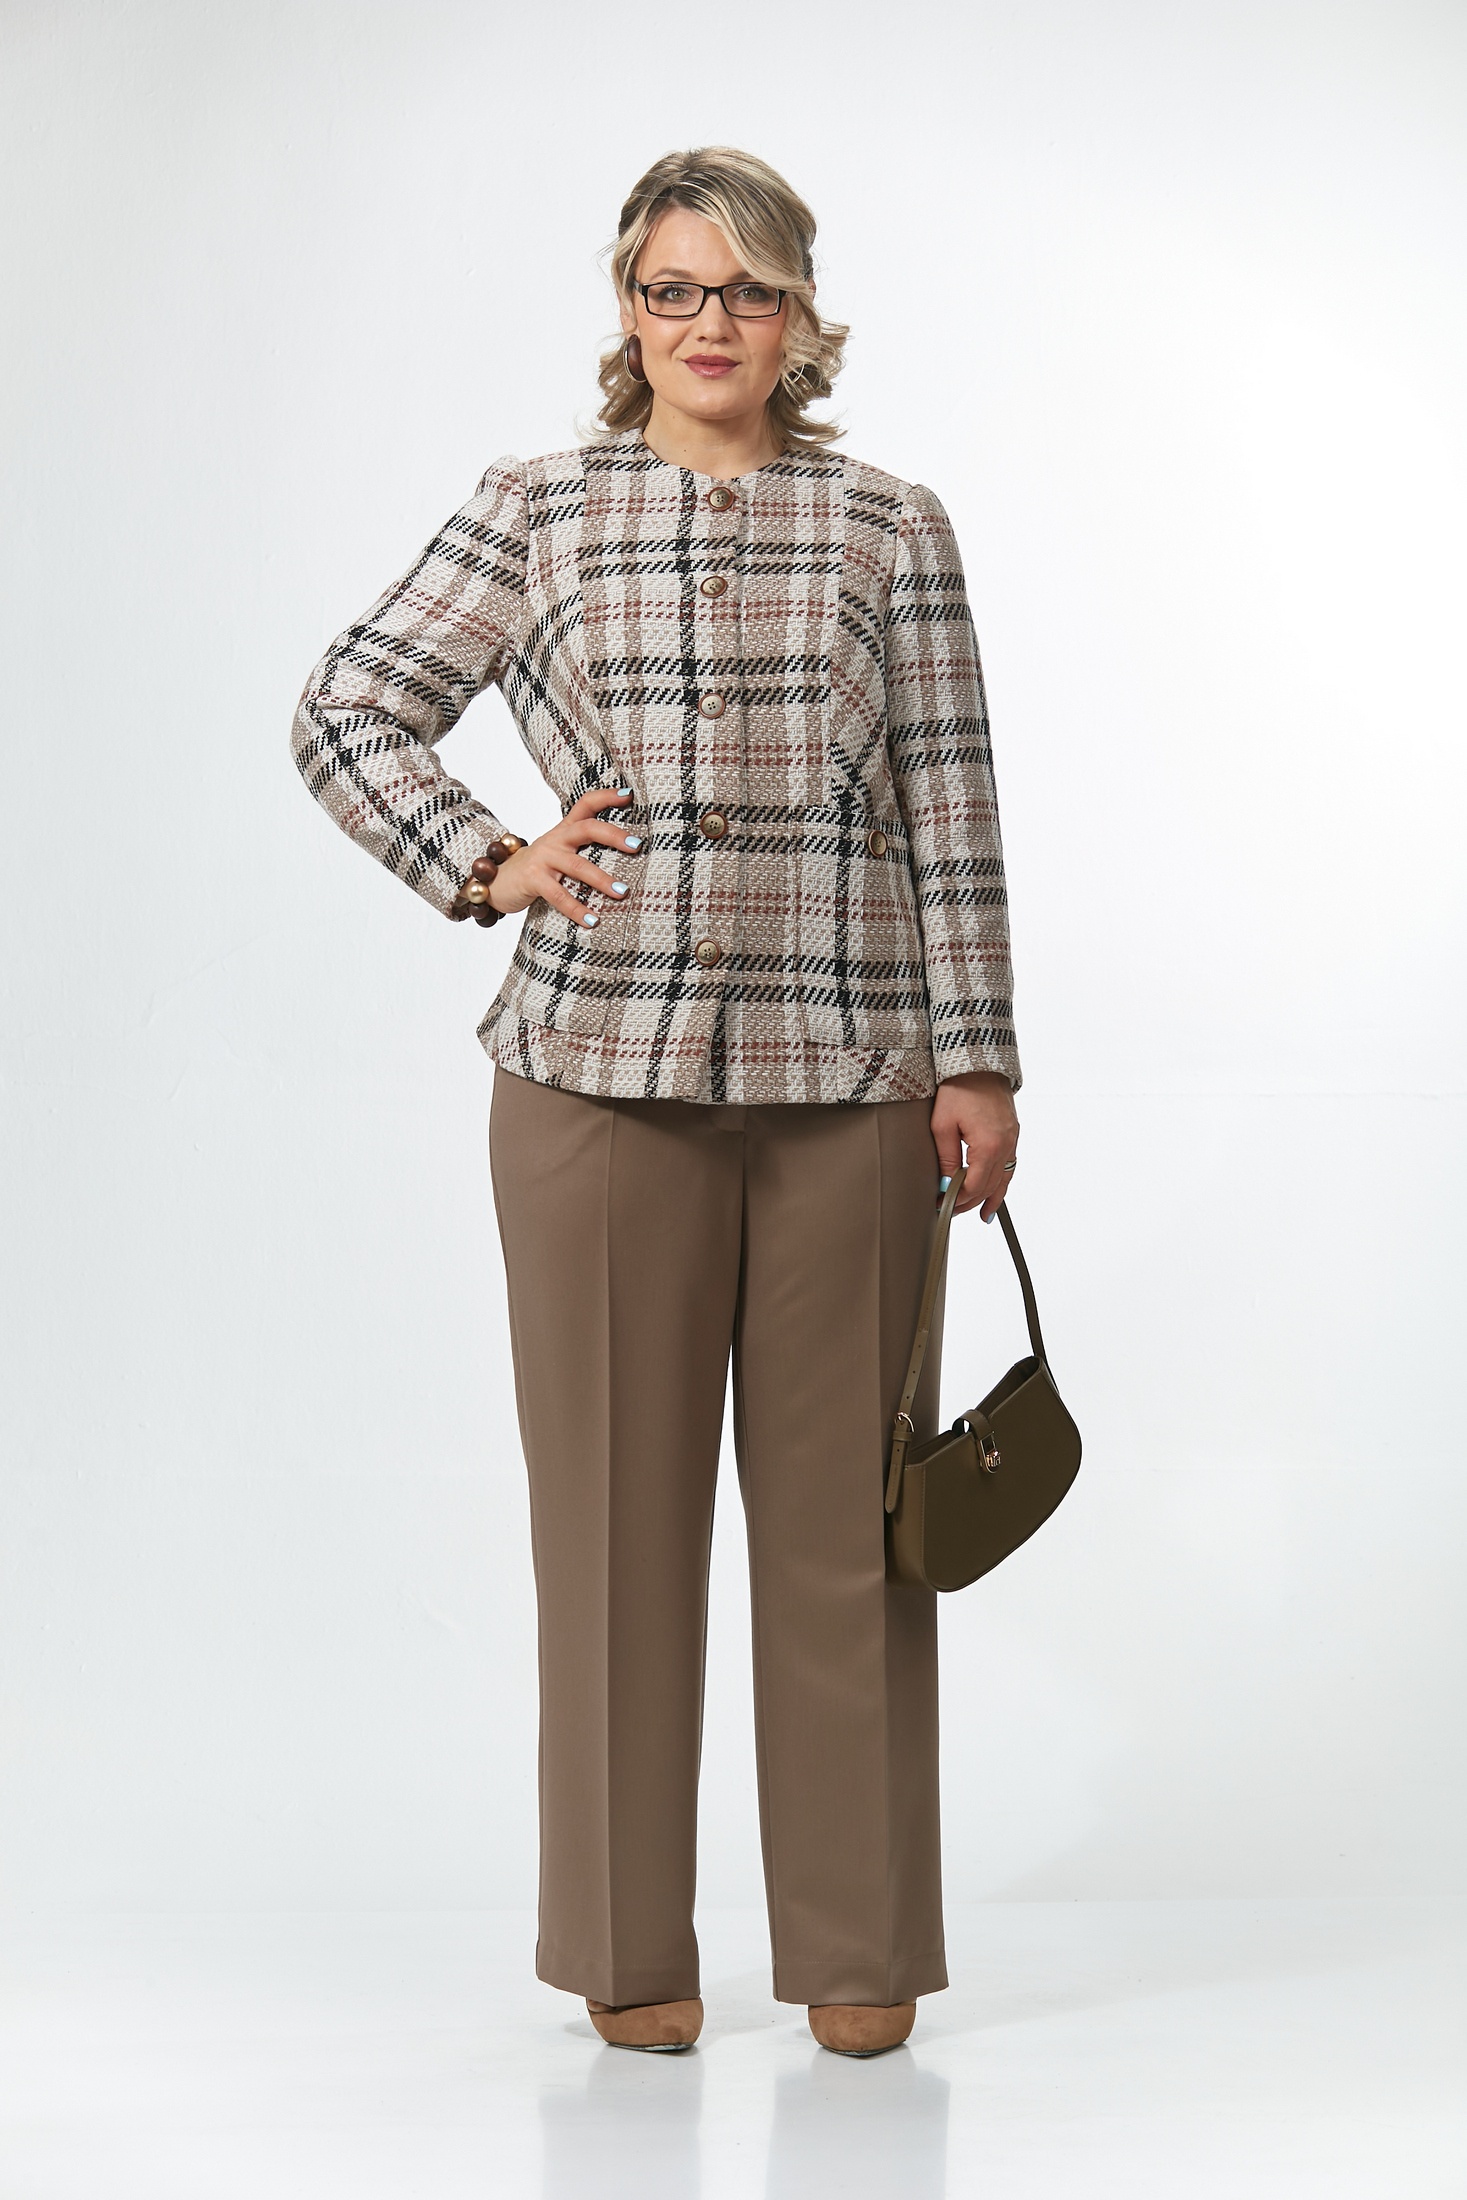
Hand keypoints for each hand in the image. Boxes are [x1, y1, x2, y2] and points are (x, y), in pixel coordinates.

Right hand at [488, 787, 643, 926]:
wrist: (495, 881)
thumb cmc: (536, 869)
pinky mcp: (534, 880)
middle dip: (614, 836)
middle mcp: (555, 840)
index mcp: (564, 831)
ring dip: (602, 880)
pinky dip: (577, 910)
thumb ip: (582, 848)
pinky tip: (592, 921)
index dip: (606, 797)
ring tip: (622, 892)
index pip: (585, 805)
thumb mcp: (558, 852)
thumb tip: (625, 854)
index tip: (629, 794)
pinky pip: (559, 896)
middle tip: (637, 846)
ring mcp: (544, 859)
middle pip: (587, 828)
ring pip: (578, 866)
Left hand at [930, 1071, 1018, 1220]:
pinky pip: (1010, 1164)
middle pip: (990, 1186)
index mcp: (989, 1145)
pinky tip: (997, 1192)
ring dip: (992, 1198)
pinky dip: (1003, 1181)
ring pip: (1004, 1178)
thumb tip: (945, 1183)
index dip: (957, 1199)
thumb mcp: (943, 1125)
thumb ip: (946, 1158)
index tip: (942, 1204)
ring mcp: (1012, 1139)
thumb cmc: (960, 1088)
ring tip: (982, 1215)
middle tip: (952, 1211)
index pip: (974, 1185)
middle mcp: (1006, 1145)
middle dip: (971, 1201)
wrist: (979, 1062)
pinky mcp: (1012, 1133)